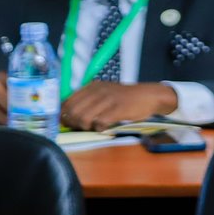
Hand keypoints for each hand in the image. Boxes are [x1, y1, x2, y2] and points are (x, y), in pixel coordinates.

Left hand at [60, 82, 179, 130]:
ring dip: (85, 127)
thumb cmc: (125, 98)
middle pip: (74, 111)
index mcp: (92, 86)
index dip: (64, 114)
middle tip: (81, 128)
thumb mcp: (105, 93)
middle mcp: (98, 91)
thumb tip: (68, 115)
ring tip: (93, 127)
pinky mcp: (118, 109)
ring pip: (84, 118)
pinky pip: (100, 123)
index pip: (68, 101)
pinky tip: (105, 127)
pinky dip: (100, 128)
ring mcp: (108, 99)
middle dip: (73, 123)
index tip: (66, 122)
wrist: (149, 96)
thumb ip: (88, 100)